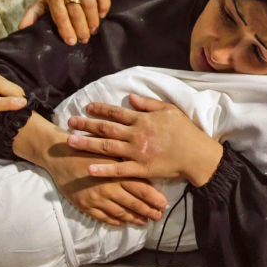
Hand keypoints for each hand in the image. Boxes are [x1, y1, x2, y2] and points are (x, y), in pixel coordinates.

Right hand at [11, 113, 166, 226]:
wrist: (59, 154)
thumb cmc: (87, 147)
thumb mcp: (110, 149)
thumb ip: (126, 160)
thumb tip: (145, 166)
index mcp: (117, 172)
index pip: (141, 189)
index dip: (154, 198)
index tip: (164, 204)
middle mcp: (108, 188)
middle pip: (133, 203)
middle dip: (148, 211)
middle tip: (158, 217)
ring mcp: (96, 199)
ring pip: (119, 212)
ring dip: (133, 218)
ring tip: (143, 222)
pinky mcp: (85, 205)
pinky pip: (103, 217)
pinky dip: (114, 221)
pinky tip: (122, 222)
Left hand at [18, 0, 110, 44]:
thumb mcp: (44, 5)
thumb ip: (33, 15)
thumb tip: (21, 29)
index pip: (60, 15)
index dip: (66, 30)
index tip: (71, 42)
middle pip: (76, 12)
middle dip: (81, 29)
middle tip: (84, 39)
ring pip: (90, 4)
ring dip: (93, 21)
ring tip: (93, 31)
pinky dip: (104, 6)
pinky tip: (102, 15)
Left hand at [66, 94, 223, 186]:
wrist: (197, 155)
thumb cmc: (186, 131)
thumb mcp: (169, 110)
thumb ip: (148, 104)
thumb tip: (130, 97)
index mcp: (142, 120)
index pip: (116, 113)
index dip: (100, 109)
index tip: (87, 107)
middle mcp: (136, 135)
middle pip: (105, 128)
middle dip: (86, 124)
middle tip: (70, 122)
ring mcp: (136, 153)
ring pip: (106, 147)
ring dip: (87, 143)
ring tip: (70, 141)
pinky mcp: (140, 168)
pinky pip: (118, 170)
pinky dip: (103, 169)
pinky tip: (88, 168)